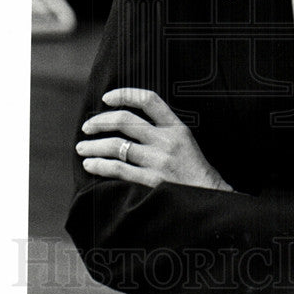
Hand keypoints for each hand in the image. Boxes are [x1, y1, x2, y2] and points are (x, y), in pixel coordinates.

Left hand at [76, 87, 231, 191]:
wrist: (211, 199)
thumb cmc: (195, 172)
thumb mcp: (186, 142)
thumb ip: (163, 131)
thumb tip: (127, 124)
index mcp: (177, 127)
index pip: (148, 100)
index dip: (124, 94)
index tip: (106, 98)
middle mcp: (167, 140)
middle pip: (125, 121)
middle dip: (100, 121)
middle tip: (87, 127)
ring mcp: (158, 161)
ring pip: (117, 146)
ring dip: (94, 146)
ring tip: (83, 148)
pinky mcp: (151, 181)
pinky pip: (118, 169)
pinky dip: (100, 166)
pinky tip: (90, 165)